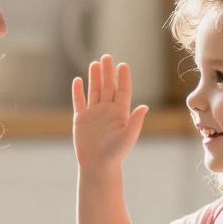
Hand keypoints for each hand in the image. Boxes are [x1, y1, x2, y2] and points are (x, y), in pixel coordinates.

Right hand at [71, 54, 148, 174]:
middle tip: (107, 57)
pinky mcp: (81, 119)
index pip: (123, 91)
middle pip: (108, 86)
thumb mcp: (128, 137)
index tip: (122, 65)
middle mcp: (108, 110)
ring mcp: (94, 113)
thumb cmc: (115, 153)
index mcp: (121, 113)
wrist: (98, 165)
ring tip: (95, 63)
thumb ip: (135, 121)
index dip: (123, 78)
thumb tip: (144, 106)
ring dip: (94, 77)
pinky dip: (78, 91)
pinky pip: (79, 102)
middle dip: (108, 72)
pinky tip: (77, 80)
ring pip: (94, 90)